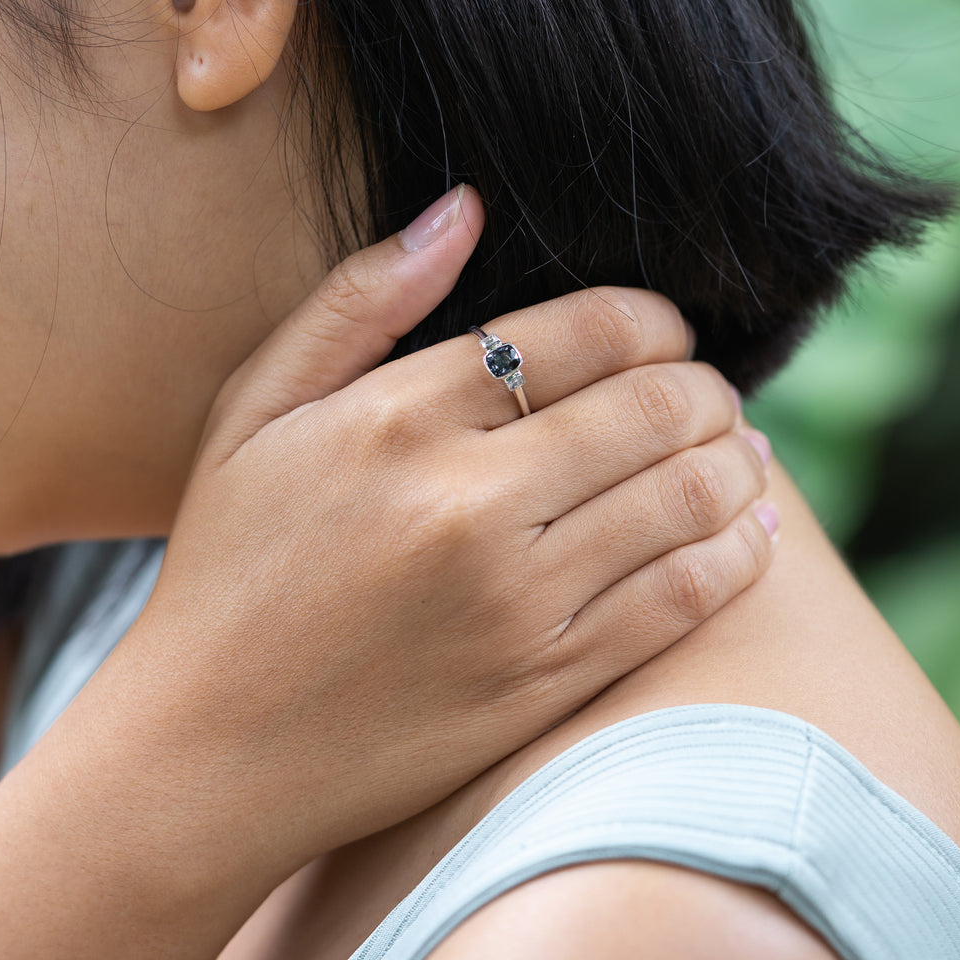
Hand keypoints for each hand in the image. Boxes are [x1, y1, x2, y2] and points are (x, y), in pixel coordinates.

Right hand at [116, 182, 773, 884]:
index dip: (654, 320)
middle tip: (712, 391)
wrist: (209, 751)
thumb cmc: (230, 567)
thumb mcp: (254, 412)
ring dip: (738, 459)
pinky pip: (684, 598)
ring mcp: (516, 600)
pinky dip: (740, 553)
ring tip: (740, 449)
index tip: (665, 331)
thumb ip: (358, 302)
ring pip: (687, 498)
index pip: (584, 332)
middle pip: (654, 407)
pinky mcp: (547, 681)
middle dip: (707, 386)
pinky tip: (751, 531)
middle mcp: (468, 503)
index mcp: (399, 418)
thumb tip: (464, 207)